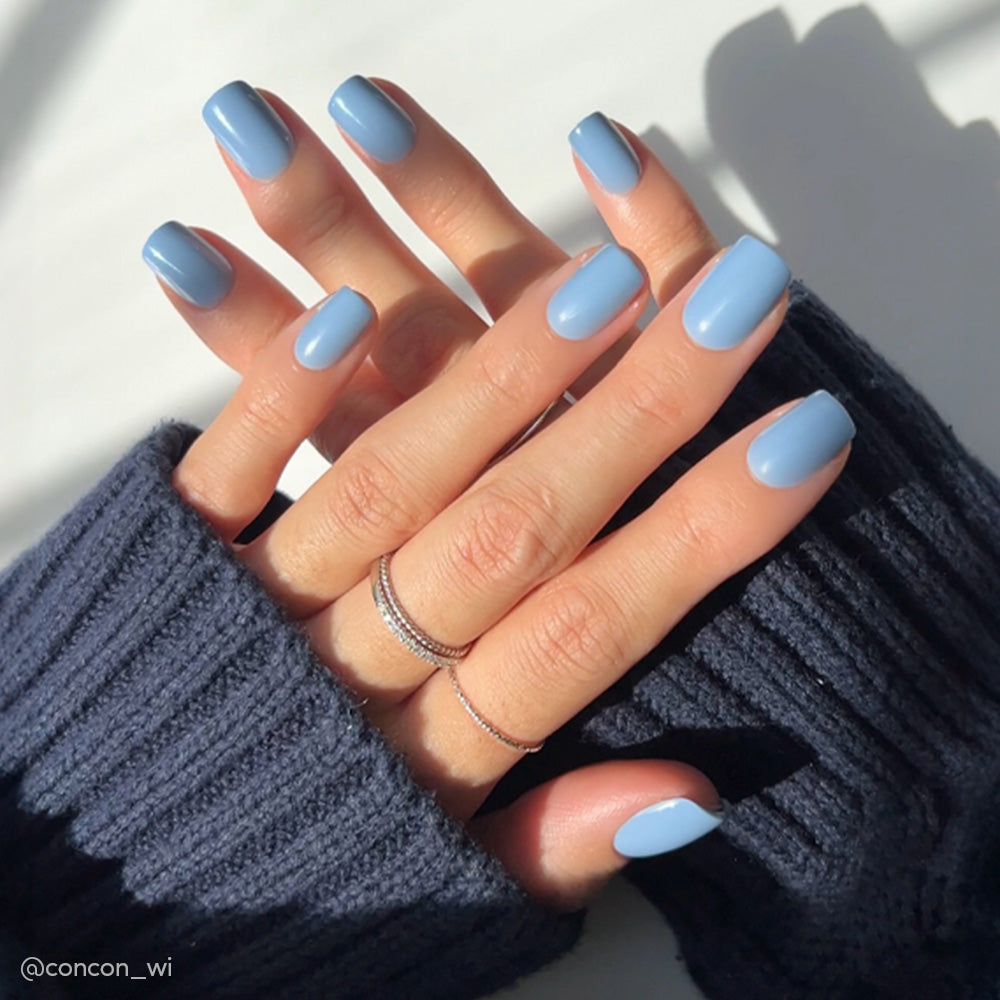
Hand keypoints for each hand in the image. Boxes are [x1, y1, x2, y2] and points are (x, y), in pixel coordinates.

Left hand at [142, 78, 854, 910]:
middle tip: (735, 305)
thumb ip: (559, 843)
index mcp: (433, 759)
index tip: (802, 439)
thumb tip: (691, 802)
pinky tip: (346, 312)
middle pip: (510, 532)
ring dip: (493, 379)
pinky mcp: (173, 557)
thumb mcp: (447, 885)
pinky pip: (226, 473)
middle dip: (630, 417)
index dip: (698, 541)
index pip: (587, 635)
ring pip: (390, 482)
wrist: (126, 872)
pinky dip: (280, 396)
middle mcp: (353, 670)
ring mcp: (259, 604)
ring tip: (600, 280)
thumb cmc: (311, 866)